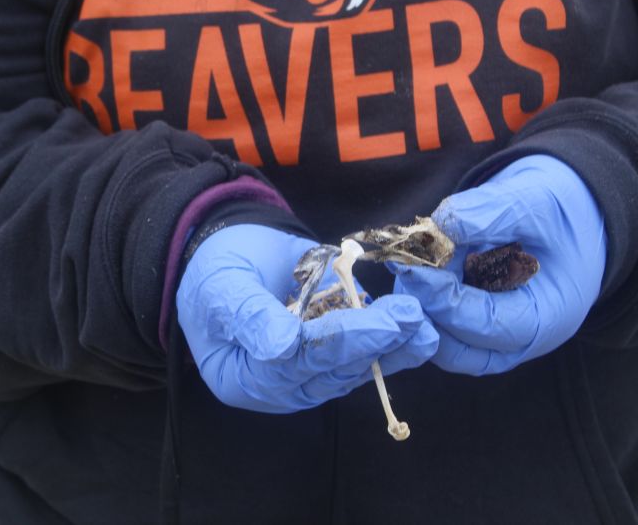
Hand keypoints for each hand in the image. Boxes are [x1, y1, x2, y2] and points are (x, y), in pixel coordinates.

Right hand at [176, 224, 438, 413]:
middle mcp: (273, 387)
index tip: (375, 322)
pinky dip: (390, 346)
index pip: (291, 364)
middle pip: (326, 372)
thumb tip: (281, 348)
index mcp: (238, 377)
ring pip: (349, 369)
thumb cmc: (215, 267)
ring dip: (390, 350)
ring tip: (422, 325)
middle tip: (412, 318)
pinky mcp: (325, 360)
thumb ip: (250, 314)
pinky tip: (418, 332)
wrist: (226, 250)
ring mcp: (302, 375)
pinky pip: (358, 359)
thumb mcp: (221, 284)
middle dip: (371, 345)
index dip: (335, 343)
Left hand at [392, 155, 606, 374]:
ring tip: (411, 261)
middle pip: (458, 348)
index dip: (443, 300)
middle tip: (402, 266)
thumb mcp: (532, 200)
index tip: (410, 269)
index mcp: (549, 316)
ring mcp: (495, 339)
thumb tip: (440, 226)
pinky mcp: (473, 326)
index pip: (486, 327)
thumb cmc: (556, 211)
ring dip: (419, 305)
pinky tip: (417, 265)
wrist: (566, 215)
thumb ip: (488, 213)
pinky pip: (440, 327)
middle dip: (424, 308)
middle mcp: (522, 340)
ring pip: (442, 343)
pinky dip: (423, 300)